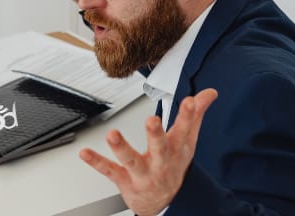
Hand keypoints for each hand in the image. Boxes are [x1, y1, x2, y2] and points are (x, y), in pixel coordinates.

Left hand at [79, 89, 218, 214]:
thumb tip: (209, 93)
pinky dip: (97, 162)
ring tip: (112, 135)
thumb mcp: (187, 141)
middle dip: (156, 135)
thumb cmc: (173, 165)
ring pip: (132, 161)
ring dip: (122, 148)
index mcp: (177, 149)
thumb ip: (195, 115)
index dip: (188, 115)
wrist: (166, 202)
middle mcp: (161, 162)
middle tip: (152, 121)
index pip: (185, 129)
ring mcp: (143, 173)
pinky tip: (85, 153)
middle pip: (160, 148)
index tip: (188, 100)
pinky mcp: (125, 180)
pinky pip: (110, 171)